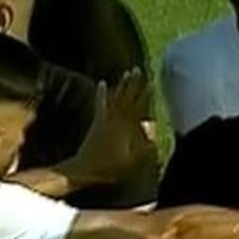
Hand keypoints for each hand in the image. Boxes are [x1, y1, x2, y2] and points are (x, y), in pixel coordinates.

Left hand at [67, 69, 156, 185]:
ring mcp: (104, 120)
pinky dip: (102, 94)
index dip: (146, 95)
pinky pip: (100, 104)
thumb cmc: (110, 168)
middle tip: (137, 69)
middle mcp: (114, 120)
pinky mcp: (96, 123)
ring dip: (120, 85)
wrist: (85, 169)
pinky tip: (102, 83)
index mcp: (124, 129)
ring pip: (114, 98)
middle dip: (133, 84)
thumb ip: (143, 147)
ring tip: (125, 73)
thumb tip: (153, 131)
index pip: (138, 108)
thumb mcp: (131, 161)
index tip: (152, 84)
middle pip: (126, 98)